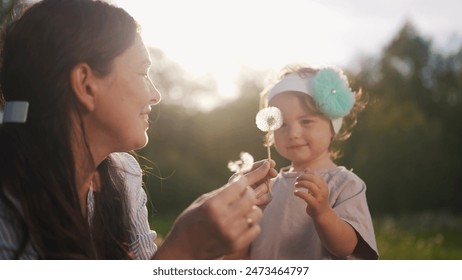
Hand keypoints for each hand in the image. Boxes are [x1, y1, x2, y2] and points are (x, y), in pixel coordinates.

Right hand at [153, 160, 272, 259]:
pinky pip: (256, 228)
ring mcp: (231, 234)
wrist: (183, 249)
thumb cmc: (191, 221)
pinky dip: (251, 224)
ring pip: (256, 213)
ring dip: (251, 209)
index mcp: (212, 206)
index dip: (241, 181)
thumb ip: (223, 192)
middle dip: (248, 192)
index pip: (238, 186)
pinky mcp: (237, 245)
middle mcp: (223, 220)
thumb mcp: (202, 201)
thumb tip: (243, 180)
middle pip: (250, 198)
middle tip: (243, 194)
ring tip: (241, 210)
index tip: (240, 182)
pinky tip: (241, 223)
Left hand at [294, 169, 330, 217]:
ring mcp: (320, 197)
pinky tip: (295, 193)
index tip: (301, 175)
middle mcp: (323, 190)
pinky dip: (299, 193)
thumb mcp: (316, 189)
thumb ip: (312, 180)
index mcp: (324, 185)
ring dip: (301, 183)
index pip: (316, 175)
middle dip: (303, 177)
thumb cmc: (318, 200)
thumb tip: (306, 169)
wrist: (323, 214)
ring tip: (296, 185)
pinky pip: (306, 196)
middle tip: (296, 180)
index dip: (307, 173)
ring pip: (311, 186)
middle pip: (313, 179)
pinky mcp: (315, 204)